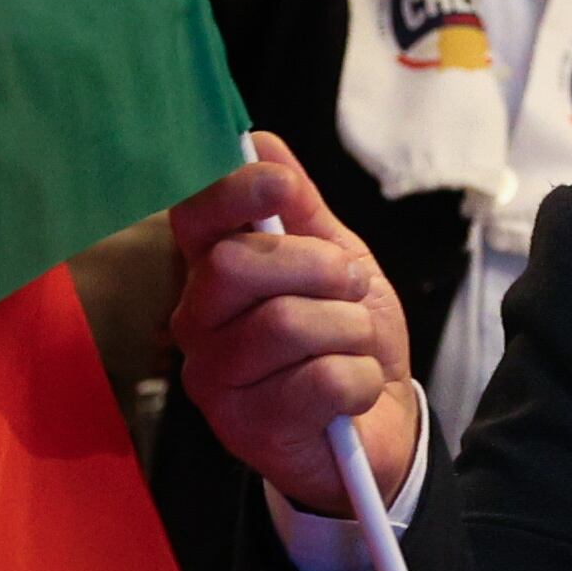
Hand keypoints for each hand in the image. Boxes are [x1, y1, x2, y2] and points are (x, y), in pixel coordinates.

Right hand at [167, 133, 419, 509]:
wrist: (378, 427)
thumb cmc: (347, 340)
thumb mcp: (337, 264)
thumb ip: (302, 209)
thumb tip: (261, 142)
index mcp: (215, 275)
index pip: (193, 219)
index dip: (231, 192)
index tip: (277, 185)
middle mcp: (198, 325)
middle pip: (236, 265)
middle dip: (317, 266)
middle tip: (350, 285)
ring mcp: (216, 380)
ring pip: (285, 323)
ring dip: (349, 328)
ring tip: (355, 345)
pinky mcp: (247, 429)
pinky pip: (320, 380)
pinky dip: (359, 380)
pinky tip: (353, 390)